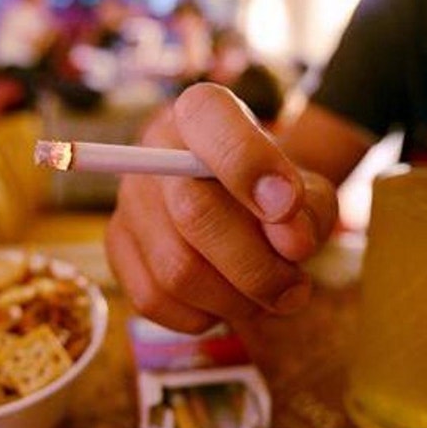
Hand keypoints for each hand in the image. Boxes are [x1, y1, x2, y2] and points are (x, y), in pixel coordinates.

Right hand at [105, 83, 337, 332]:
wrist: (239, 201)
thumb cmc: (276, 194)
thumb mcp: (309, 190)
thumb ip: (310, 209)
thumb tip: (290, 245)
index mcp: (202, 112)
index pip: (211, 123)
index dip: (250, 166)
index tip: (287, 208)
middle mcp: (153, 150)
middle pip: (193, 213)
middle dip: (255, 265)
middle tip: (294, 287)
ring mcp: (128, 201)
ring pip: (176, 269)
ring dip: (235, 299)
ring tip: (269, 297)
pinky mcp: (117, 247)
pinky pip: (154, 300)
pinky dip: (202, 315)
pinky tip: (227, 301)